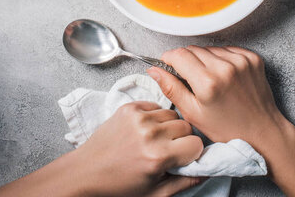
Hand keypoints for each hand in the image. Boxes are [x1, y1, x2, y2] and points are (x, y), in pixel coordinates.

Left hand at [76, 100, 203, 196]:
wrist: (86, 172)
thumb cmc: (120, 187)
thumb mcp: (154, 194)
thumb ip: (184, 183)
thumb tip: (208, 170)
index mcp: (158, 157)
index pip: (196, 144)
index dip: (192, 153)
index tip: (182, 158)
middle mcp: (150, 133)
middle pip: (186, 126)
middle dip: (181, 138)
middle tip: (167, 150)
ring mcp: (139, 117)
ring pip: (172, 114)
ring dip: (168, 126)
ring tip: (154, 140)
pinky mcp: (129, 107)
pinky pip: (155, 105)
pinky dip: (154, 116)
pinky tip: (144, 130)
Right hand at [147, 46, 286, 157]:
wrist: (263, 131)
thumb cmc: (228, 129)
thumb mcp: (193, 114)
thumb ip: (172, 89)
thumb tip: (154, 70)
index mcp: (208, 82)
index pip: (179, 55)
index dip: (169, 59)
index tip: (167, 64)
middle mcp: (225, 67)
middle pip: (193, 49)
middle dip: (186, 60)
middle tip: (190, 78)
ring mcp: (241, 60)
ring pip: (209, 48)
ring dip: (204, 59)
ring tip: (209, 80)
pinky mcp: (252, 57)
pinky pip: (227, 49)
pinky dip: (221, 59)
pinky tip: (223, 75)